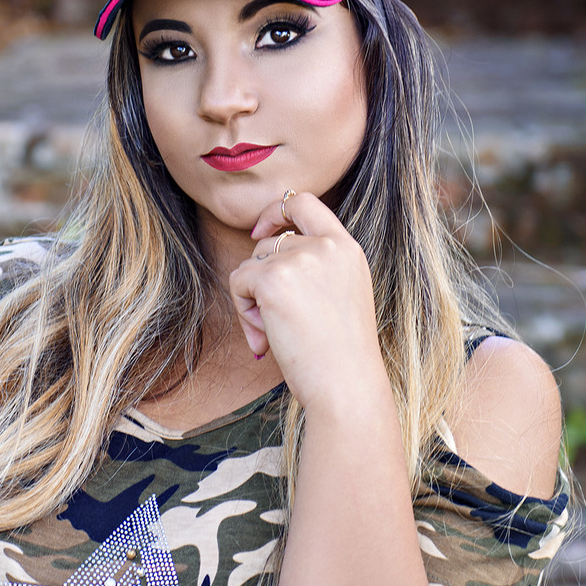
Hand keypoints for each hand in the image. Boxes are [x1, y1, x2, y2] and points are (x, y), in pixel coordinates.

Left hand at [229, 192, 387, 413]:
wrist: (346, 385)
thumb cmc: (341, 354)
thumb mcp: (343, 295)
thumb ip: (316, 268)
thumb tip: (260, 262)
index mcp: (347, 248)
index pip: (303, 201)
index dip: (275, 212)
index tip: (258, 233)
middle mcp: (325, 246)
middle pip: (268, 243)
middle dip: (261, 279)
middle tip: (275, 322)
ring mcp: (300, 259)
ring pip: (250, 264)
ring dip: (252, 299)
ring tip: (274, 332)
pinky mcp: (273, 278)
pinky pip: (238, 282)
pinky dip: (243, 310)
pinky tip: (265, 337)